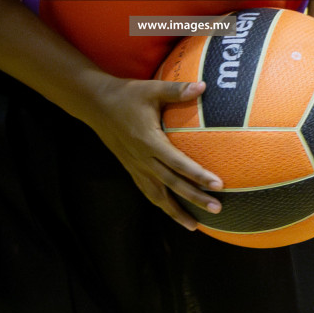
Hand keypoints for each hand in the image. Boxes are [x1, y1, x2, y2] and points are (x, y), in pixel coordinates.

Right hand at [82, 77, 224, 230]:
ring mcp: (136, 166)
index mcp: (150, 141)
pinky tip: (171, 211)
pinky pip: (147, 191)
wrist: (95, 104)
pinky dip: (161, 204)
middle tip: (217, 209)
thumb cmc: (126, 95)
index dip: (198, 175)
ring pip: (158, 195)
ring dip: (176, 211)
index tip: (218, 185)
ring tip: (194, 226)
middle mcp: (143, 158)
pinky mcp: (131, 168)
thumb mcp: (152, 89)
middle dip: (195, 198)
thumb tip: (203, 86)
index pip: (178, 163)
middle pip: (172, 184)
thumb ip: (177, 90)